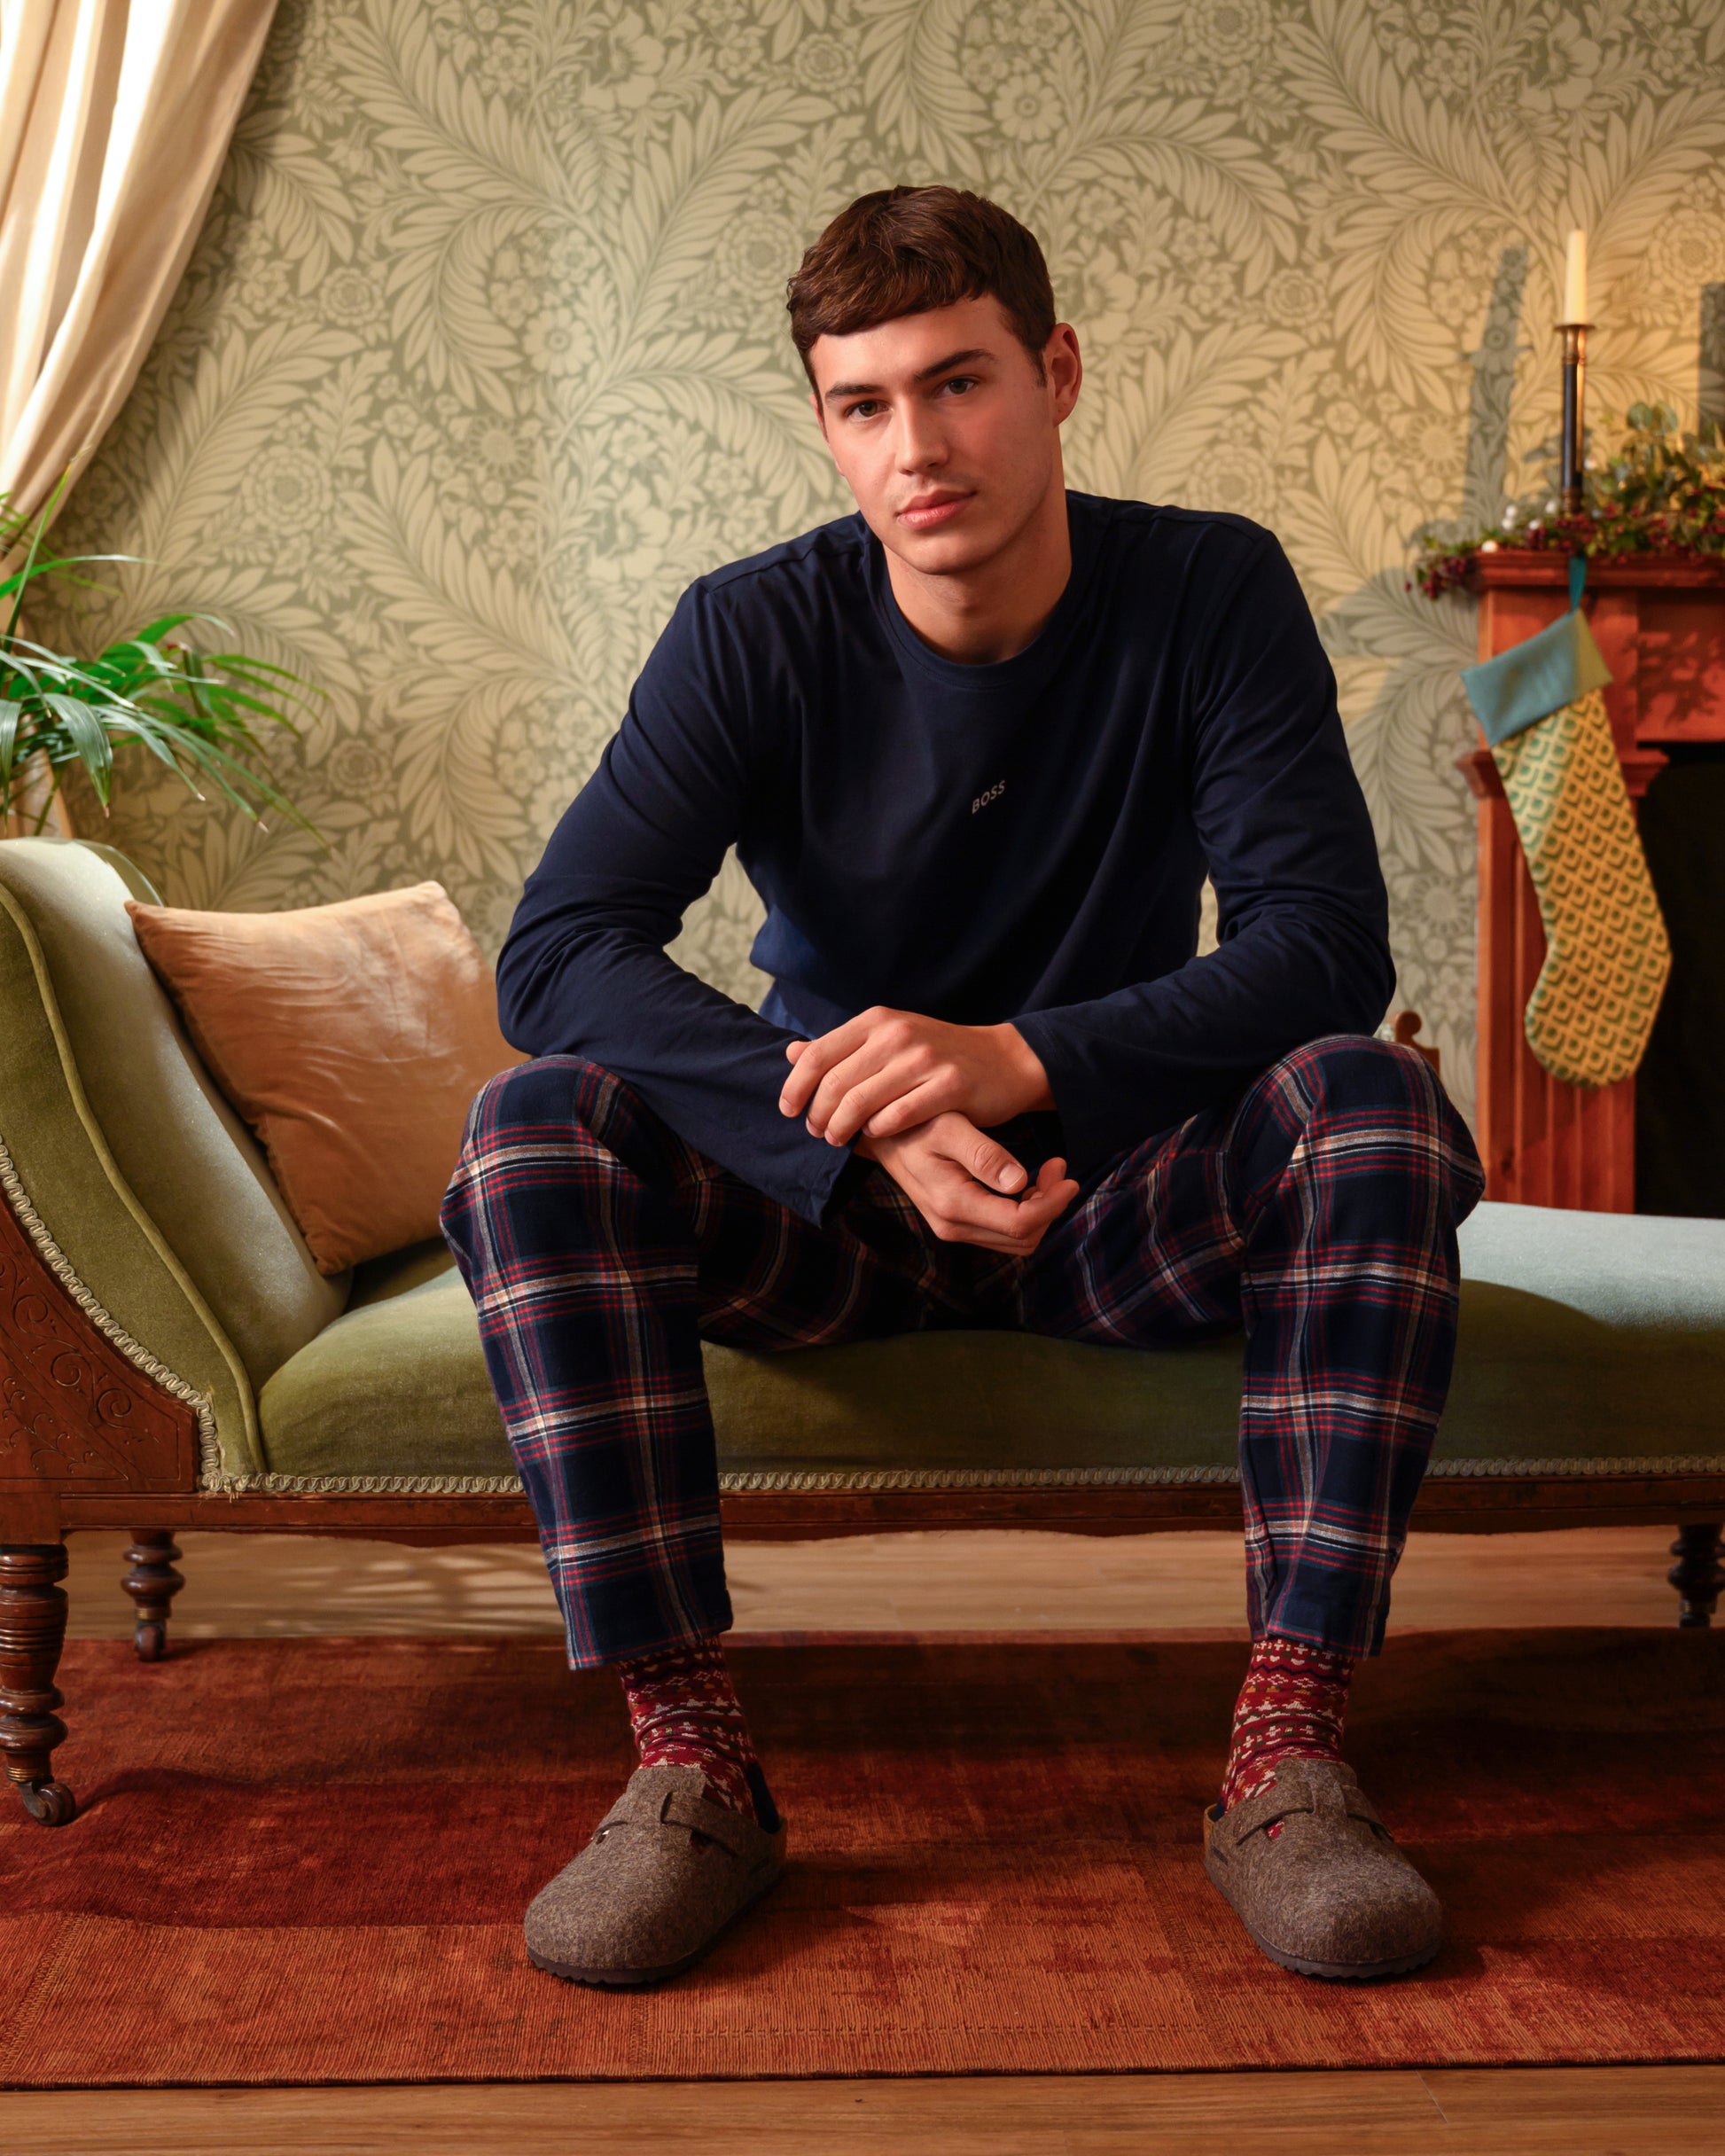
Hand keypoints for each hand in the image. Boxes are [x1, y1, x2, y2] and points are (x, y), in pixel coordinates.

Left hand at [780, 1007, 1052, 1145]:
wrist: (1004, 1060)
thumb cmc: (938, 1055)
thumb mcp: (888, 1039)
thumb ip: (841, 1048)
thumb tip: (790, 1053)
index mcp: (877, 1021)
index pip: (817, 1054)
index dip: (795, 1087)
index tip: (789, 1110)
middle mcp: (897, 1035)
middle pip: (835, 1083)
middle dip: (818, 1114)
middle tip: (818, 1133)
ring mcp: (925, 1059)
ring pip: (862, 1102)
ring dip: (842, 1128)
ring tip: (838, 1139)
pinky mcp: (950, 1085)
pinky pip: (899, 1115)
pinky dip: (879, 1130)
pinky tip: (875, 1135)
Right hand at [857, 1113, 1078, 1254]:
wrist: (880, 1133)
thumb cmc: (914, 1122)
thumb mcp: (949, 1128)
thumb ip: (984, 1155)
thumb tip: (1020, 1182)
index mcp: (953, 1204)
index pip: (1019, 1223)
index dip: (1053, 1203)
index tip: (1068, 1173)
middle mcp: (952, 1226)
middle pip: (1023, 1238)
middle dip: (1050, 1206)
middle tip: (1059, 1166)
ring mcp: (952, 1228)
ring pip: (1015, 1238)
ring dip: (1040, 1209)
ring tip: (1048, 1171)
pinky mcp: (955, 1222)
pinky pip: (1002, 1231)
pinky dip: (1024, 1210)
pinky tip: (1027, 1181)